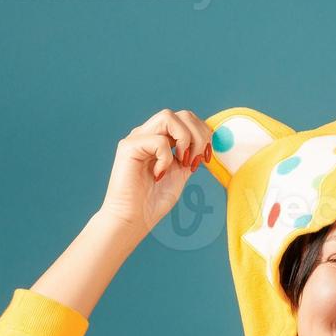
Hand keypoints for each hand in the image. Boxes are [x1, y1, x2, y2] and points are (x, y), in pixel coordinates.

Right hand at [97, 108, 213, 239]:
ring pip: (168, 117)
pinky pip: (158, 142)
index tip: (207, 157)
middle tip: (198, 160)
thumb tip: (206, 143)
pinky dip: (166, 159)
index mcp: (159, 138)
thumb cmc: (151, 202)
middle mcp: (147, 134)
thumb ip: (190, 156)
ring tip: (183, 163)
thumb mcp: (180, 174)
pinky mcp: (128, 148)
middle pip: (182, 114)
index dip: (203, 133)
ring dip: (185, 139)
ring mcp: (137, 139)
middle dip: (199, 135)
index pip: (186, 119)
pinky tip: (159, 175)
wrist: (131, 220)